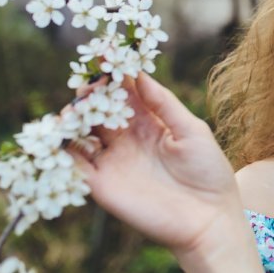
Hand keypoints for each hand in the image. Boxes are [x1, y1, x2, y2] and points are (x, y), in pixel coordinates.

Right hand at [70, 73, 262, 272]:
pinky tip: (66, 135)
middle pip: (101, 109)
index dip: (115, 74)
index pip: (126, 92)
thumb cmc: (208, 171)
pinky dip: (65, 150)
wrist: (208, 218)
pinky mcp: (102, 185)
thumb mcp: (192, 130)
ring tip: (76, 108)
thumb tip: (140, 73)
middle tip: (88, 83)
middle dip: (92, 93)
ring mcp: (113, 160)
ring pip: (83, 133)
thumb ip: (165, 104)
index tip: (106, 55)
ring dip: (75, 118)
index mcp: (151, 122)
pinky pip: (75, 165)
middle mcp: (128, 138)